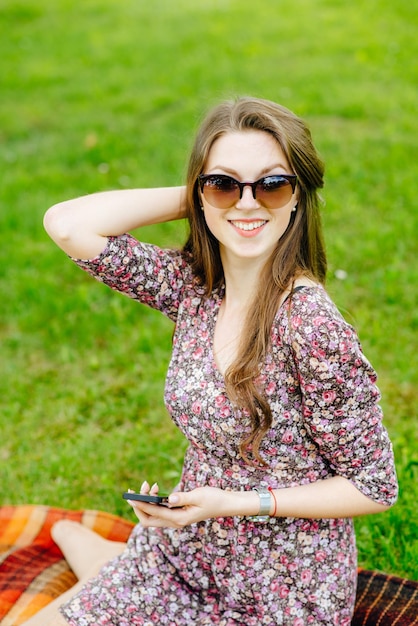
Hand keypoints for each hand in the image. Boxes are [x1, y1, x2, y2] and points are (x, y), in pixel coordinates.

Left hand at [126, 482, 258, 527]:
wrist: (225, 504)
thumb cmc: (214, 499)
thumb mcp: (199, 496)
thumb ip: (183, 497)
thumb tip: (168, 498)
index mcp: (179, 519)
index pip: (153, 513)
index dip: (141, 505)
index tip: (131, 497)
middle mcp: (175, 522)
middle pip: (148, 519)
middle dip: (140, 505)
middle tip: (137, 489)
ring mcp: (175, 519)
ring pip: (153, 515)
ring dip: (146, 501)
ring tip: (148, 485)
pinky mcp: (177, 514)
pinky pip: (159, 511)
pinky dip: (154, 501)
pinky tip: (156, 488)